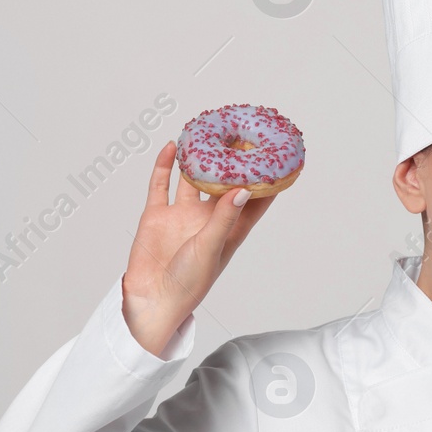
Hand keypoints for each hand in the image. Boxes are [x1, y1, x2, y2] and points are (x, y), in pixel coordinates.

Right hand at [121, 141, 276, 356]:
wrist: (151, 300)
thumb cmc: (189, 283)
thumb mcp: (211, 248)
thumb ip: (225, 218)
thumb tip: (245, 189)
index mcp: (230, 230)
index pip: (256, 202)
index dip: (268, 182)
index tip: (280, 158)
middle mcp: (208, 219)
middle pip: (224, 183)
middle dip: (232, 161)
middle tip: (241, 133)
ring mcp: (183, 215)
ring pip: (192, 179)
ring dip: (198, 158)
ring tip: (206, 132)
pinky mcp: (158, 215)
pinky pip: (161, 184)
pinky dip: (165, 165)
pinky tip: (172, 146)